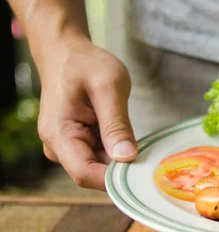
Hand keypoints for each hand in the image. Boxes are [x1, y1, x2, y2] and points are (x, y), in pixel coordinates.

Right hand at [37, 38, 136, 189]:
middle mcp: (57, 147)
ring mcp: (65, 148)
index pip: (86, 174)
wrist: (66, 52)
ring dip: (120, 160)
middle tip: (147, 154)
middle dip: (121, 170)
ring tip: (133, 137)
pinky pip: (100, 158)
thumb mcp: (109, 87)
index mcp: (58, 133)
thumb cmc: (85, 63)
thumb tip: (126, 157)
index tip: (143, 172)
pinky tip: (124, 137)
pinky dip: (116, 152)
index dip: (115, 179)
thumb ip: (116, 124)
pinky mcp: (76, 145)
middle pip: (94, 175)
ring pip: (99, 169)